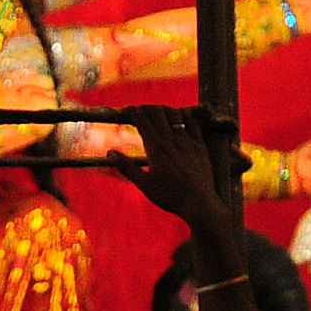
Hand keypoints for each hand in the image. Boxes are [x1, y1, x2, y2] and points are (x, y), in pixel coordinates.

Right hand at [114, 105, 240, 239]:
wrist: (198, 202)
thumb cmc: (169, 196)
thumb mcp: (144, 184)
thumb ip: (126, 167)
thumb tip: (110, 153)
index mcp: (155, 148)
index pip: (142, 121)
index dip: (134, 112)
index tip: (128, 109)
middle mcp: (171, 140)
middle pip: (158, 113)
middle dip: (147, 107)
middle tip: (141, 109)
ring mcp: (187, 141)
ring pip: (175, 115)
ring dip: (165, 109)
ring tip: (159, 110)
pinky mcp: (200, 146)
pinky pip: (193, 124)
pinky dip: (186, 116)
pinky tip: (183, 114)